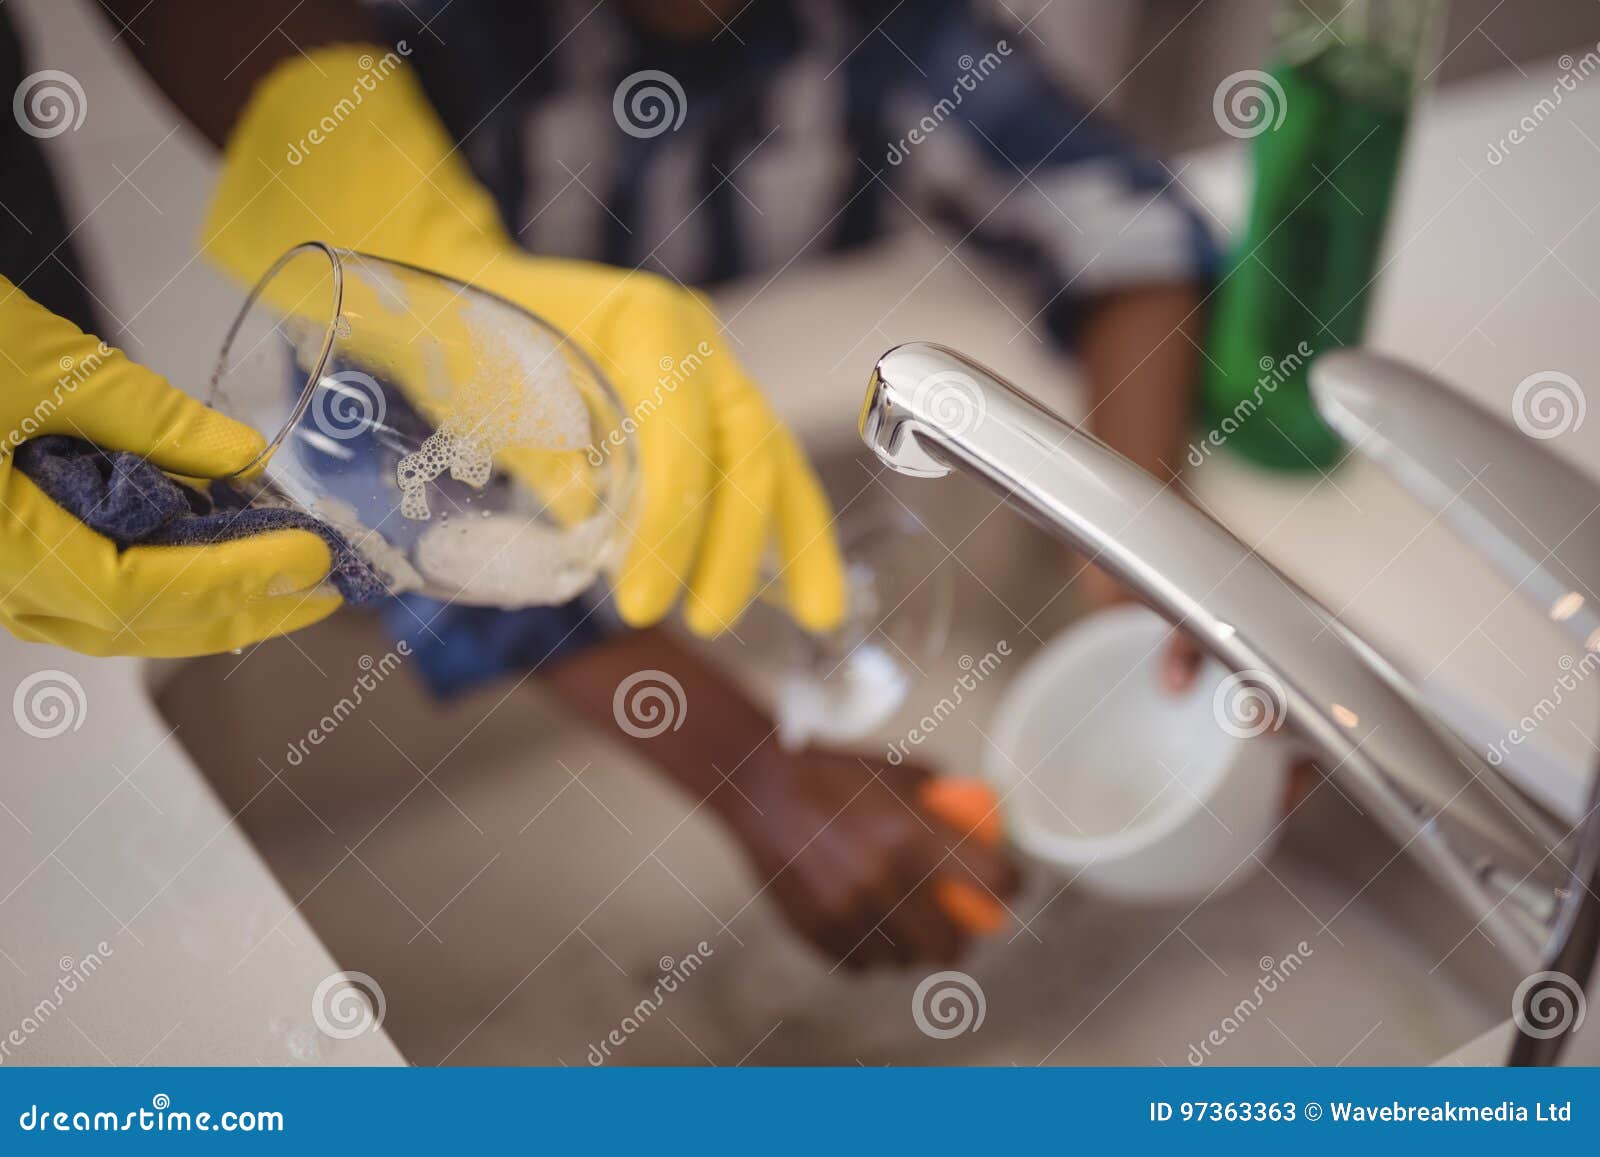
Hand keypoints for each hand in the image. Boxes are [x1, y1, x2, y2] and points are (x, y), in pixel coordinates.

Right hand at [0, 282, 337, 655]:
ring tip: (281, 585)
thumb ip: (147, 420)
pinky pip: (77, 592)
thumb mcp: (38, 366)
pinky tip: (203, 559)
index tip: (307, 557)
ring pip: (104, 620)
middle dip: (235, 612)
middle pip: (129, 625)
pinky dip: (153, 584)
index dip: (229, 584)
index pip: (135, 592)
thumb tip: (241, 459)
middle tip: (321, 591)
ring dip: (200, 609)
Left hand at [203, 46, 845, 637]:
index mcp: (648, 322)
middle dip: (738, 546)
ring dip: (791, 541)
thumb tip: (610, 554)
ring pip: (774, 457)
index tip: (644, 603)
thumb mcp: (497, 403)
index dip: (671, 524)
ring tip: (814, 617)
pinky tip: (792, 582)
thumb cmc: (470, 341)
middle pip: (751, 447)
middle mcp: (698, 338)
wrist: (467, 292)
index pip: (683, 434)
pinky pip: (755, 466)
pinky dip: (773, 524)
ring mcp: (711, 367)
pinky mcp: (707, 403)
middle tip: (709, 623)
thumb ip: (560, 471)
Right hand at [723, 746, 1020, 968]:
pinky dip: (870, 957)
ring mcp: (849, 911)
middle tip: (959, 931)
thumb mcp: (898, 771)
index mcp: (913, 835)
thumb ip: (941, 800)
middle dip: (963, 941)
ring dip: (914, 953)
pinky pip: (861, 964)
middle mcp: (885, 878)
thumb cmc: (835, 774)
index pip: (993, 880)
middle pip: (951, 943)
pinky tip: (869, 937)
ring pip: (905, 961)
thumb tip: (981, 823)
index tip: (1010, 887)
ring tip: (910, 936)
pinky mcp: (818, 931)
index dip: (1012, 886)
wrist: (764, 789)